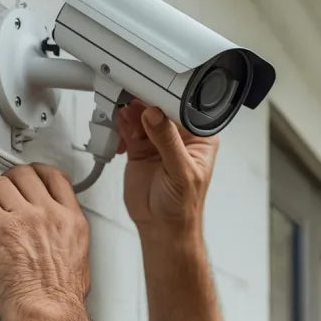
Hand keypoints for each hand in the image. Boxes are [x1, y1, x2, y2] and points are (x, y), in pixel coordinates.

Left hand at [0, 164, 89, 320]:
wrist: (49, 312)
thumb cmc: (62, 298)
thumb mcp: (80, 259)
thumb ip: (67, 237)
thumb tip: (55, 235)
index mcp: (72, 221)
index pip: (56, 178)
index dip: (37, 174)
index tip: (29, 179)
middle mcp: (51, 214)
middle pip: (24, 174)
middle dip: (9, 183)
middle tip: (2, 198)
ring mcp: (26, 219)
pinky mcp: (0, 228)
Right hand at [115, 100, 218, 234]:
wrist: (161, 227)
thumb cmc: (182, 206)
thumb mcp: (181, 172)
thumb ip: (168, 142)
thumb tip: (156, 115)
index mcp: (199, 138)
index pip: (184, 108)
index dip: (168, 99)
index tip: (152, 93)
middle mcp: (179, 136)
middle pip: (160, 106)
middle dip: (145, 102)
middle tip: (131, 99)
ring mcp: (158, 140)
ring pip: (142, 114)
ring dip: (130, 112)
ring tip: (124, 117)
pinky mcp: (140, 147)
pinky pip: (128, 127)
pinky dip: (121, 124)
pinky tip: (120, 130)